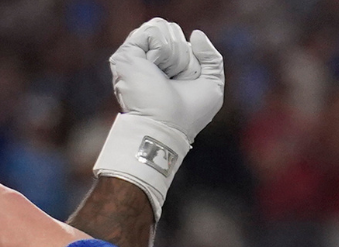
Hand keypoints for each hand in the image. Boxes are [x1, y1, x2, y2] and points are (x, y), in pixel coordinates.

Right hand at [110, 19, 224, 141]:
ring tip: (164, 75)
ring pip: (161, 27)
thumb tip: (196, 34)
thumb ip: (212, 58)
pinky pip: (153, 30)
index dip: (189, 58)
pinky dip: (162, 47)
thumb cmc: (188, 116)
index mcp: (161, 68)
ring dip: (172, 52)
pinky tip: (155, 68)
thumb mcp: (211, 86)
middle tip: (172, 79)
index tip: (183, 82)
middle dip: (181, 53)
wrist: (165, 128)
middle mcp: (145, 61)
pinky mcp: (126, 55)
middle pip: (172, 31)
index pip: (180, 40)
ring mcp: (134, 57)